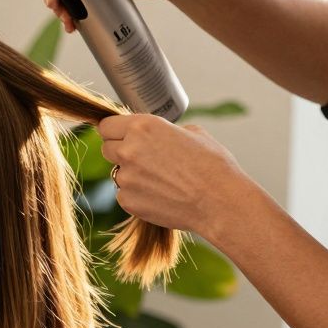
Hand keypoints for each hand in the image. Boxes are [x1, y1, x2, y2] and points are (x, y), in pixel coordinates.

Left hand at [97, 114, 256, 241]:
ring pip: (117, 172)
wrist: (219, 202)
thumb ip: (166, 131)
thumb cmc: (213, 166)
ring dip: (131, 174)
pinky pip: (124, 194)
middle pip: (107, 148)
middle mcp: (129, 149)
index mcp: (143, 127)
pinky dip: (137, 194)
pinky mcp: (127, 200)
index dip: (114, 131)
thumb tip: (157, 134)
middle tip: (144, 159)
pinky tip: (161, 195)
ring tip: (161, 180)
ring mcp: (125, 177)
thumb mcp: (193, 133)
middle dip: (121, 151)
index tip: (119, 136)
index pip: (107, 126)